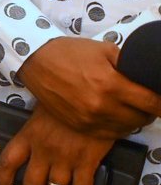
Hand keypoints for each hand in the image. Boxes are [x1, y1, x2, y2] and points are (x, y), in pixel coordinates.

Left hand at [0, 109, 116, 184]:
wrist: (93, 96)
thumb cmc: (67, 100)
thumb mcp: (42, 110)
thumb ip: (36, 126)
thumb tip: (35, 138)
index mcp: (28, 136)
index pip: (7, 163)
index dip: (1, 183)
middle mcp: (42, 151)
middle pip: (31, 184)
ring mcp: (64, 158)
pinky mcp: (85, 162)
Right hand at [16, 37, 160, 137]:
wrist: (36, 61)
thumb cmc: (70, 53)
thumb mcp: (105, 50)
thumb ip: (129, 65)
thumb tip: (148, 77)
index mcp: (110, 84)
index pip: (150, 102)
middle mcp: (100, 106)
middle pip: (141, 119)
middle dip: (149, 111)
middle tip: (147, 102)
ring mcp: (88, 119)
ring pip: (126, 128)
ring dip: (134, 120)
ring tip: (131, 108)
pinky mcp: (78, 126)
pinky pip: (108, 134)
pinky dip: (118, 127)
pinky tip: (116, 116)